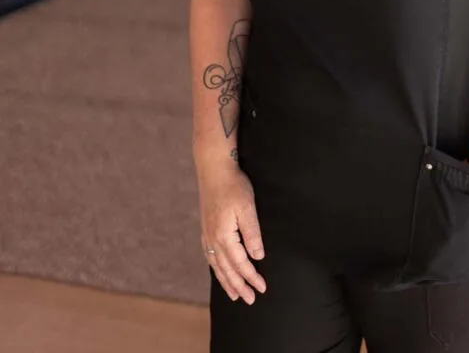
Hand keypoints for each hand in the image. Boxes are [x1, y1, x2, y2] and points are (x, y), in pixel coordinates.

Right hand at [197, 159, 266, 303]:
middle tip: (251, 300)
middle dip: (239, 286)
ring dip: (227, 281)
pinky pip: (210, 256)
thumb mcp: (247, 207)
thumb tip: (257, 256)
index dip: (252, 277)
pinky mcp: (206, 228)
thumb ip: (252, 233)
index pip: (241, 264)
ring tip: (235, 295)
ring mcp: (207, 234)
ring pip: (217, 265)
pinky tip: (220, 271)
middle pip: (227, 270)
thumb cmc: (233, 186)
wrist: (213, 168)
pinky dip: (216, 269)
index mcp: (224, 236)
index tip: (262, 288)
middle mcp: (212, 239)